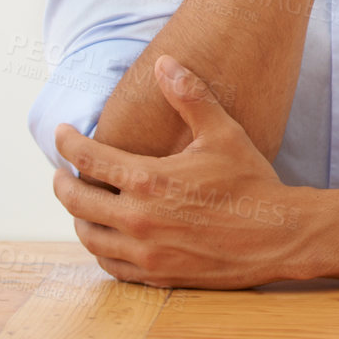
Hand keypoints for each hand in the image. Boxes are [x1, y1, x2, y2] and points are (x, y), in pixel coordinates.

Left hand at [52, 55, 315, 288]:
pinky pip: (110, 264)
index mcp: (148, 180)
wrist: (276, 235)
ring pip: (88, 236)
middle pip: (76, 202)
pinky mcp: (156, 274)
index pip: (87, 159)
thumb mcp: (222, 132)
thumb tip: (164, 63)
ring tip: (82, 204)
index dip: (67, 142)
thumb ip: (189, 97)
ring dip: (78, 218)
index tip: (61, 133)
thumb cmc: (251, 181)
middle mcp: (138, 219)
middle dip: (62, 184)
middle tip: (61, 173)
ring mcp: (144, 251)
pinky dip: (100, 248)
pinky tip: (107, 237)